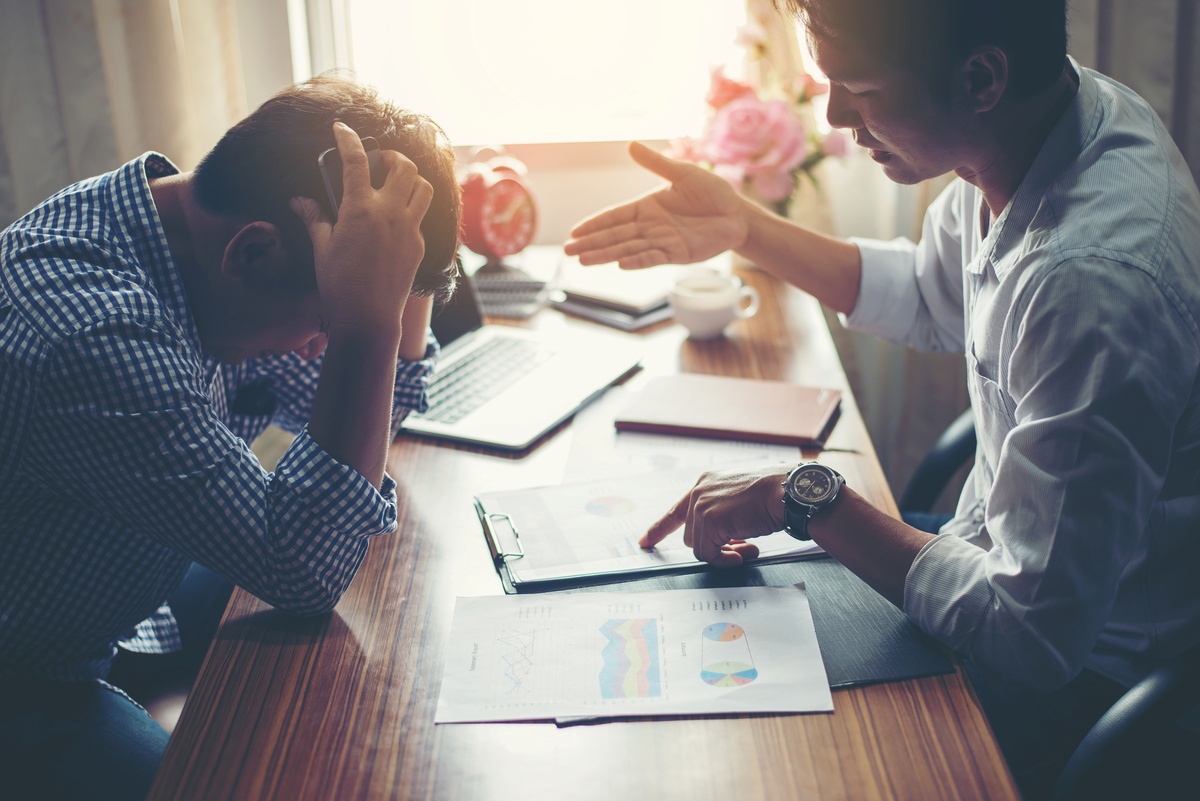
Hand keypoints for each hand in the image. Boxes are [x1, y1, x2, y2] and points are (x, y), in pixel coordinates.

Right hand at [291, 122, 433, 335]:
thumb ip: (314, 218)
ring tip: (396, 183)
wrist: (369, 318)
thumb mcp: (321, 247)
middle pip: (404, 166)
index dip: (348, 139)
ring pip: (423, 188)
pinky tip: (396, 218)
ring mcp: (409, 229)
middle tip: (380, 161)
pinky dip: (411, 208)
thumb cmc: (340, 284)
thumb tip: (299, 200)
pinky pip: (421, 216)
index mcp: (361, 209)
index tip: (342, 128)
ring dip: (411, 178)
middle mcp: (390, 213)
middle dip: (392, 156)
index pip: (356, 160)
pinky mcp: (419, 245)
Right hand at [563, 141, 749, 269]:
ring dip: (606, 255)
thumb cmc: (713, 193)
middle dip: (591, 243)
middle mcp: (650, 226)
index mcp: (647, 207)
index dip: (595, 224)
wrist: (738, 214)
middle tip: (568, 251)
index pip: (614, 216)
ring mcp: (662, 241)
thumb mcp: (683, 173)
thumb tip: (630, 144)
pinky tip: (620, 263)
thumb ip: (656, 163)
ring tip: (584, 260)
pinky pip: (653, 257)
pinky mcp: (677, 253)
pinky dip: (637, 260)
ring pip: (628, 248)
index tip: (574, 232)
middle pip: (615, 235)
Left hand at [640, 465, 788, 566]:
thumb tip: (724, 540)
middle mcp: (700, 491)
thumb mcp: (742, 497)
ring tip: (749, 548)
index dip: (660, 528)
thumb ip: (725, 512)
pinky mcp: (709, 521)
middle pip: (691, 534)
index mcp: (706, 482)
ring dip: (724, 554)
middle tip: (742, 547)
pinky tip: (745, 553)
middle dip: (715, 545)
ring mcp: (702, 506)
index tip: (645, 541)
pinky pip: (709, 555)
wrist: (788, 491)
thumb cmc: (776, 493)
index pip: (676, 510)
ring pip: (700, 547)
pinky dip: (726, 561)